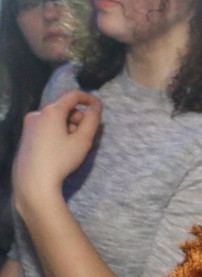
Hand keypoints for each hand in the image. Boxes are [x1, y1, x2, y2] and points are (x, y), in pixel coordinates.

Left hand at [13, 90, 102, 208]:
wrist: (33, 182)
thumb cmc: (60, 159)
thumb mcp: (82, 140)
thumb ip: (92, 120)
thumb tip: (97, 106)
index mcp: (51, 111)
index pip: (73, 94)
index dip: (89, 98)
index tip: (99, 108)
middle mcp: (38, 113)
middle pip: (64, 108)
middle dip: (79, 118)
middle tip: (88, 135)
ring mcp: (30, 124)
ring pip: (56, 118)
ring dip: (70, 126)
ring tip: (77, 145)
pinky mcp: (27, 135)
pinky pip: (48, 126)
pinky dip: (59, 132)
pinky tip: (65, 148)